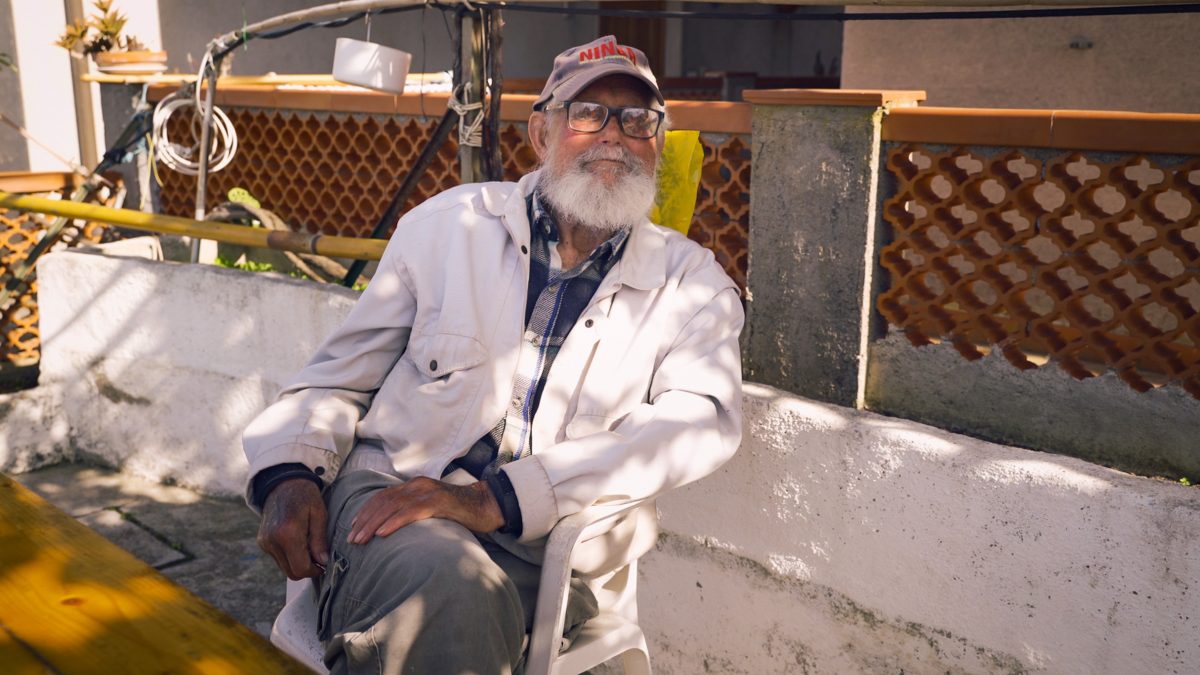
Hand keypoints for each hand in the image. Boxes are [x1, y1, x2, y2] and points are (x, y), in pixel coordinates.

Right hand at [257, 478, 329, 579]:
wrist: (283, 483)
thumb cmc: (305, 496)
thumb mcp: (319, 514)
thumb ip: (320, 540)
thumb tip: (323, 562)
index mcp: (287, 533)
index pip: (300, 568)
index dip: (314, 571)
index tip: (324, 564)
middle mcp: (272, 541)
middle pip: (291, 572)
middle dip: (307, 569)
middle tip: (319, 557)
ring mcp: (265, 542)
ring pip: (284, 567)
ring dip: (298, 562)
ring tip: (309, 546)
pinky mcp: (262, 542)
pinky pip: (279, 558)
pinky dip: (290, 556)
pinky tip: (298, 541)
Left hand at [346, 477, 503, 544]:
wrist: (487, 505)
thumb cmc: (459, 512)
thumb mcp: (431, 509)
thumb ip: (414, 512)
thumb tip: (392, 528)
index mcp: (414, 486)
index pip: (382, 497)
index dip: (365, 511)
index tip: (352, 526)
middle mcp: (418, 485)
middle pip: (383, 502)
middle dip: (364, 520)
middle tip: (352, 538)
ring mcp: (428, 492)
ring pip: (393, 507)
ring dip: (373, 524)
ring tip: (361, 539)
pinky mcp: (439, 502)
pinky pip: (411, 512)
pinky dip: (394, 522)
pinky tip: (382, 533)